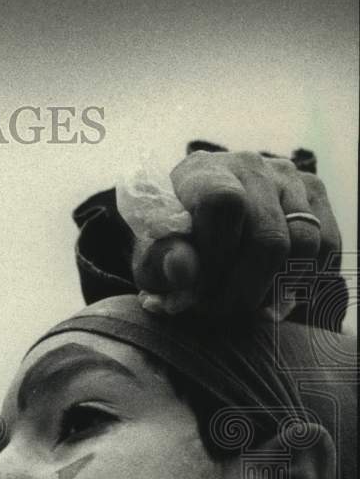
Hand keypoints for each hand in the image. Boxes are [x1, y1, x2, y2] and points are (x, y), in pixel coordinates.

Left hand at [132, 150, 340, 316]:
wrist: (198, 231)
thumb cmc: (171, 248)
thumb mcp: (152, 259)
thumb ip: (160, 263)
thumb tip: (183, 269)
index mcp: (198, 171)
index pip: (222, 203)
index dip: (217, 256)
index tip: (201, 289)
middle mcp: (247, 165)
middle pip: (268, 235)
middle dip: (246, 288)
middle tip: (224, 313)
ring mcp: (287, 177)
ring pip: (302, 244)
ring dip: (276, 288)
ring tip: (246, 307)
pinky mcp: (314, 194)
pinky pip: (327, 245)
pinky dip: (305, 280)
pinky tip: (274, 296)